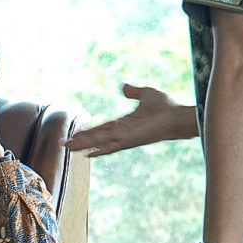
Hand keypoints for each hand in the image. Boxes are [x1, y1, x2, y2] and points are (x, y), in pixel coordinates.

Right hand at [65, 84, 195, 155]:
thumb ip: (133, 91)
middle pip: (97, 137)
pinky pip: (111, 146)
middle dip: (80, 141)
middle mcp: (122, 133)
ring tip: (68, 148)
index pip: (102, 128)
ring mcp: (125, 138)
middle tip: (64, 145)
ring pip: (99, 141)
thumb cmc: (166, 107)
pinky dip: (99, 150)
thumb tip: (123, 87)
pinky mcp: (130, 140)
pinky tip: (88, 155)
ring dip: (83, 145)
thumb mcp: (146, 94)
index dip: (89, 132)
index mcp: (125, 124)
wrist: (178, 116)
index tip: (76, 134)